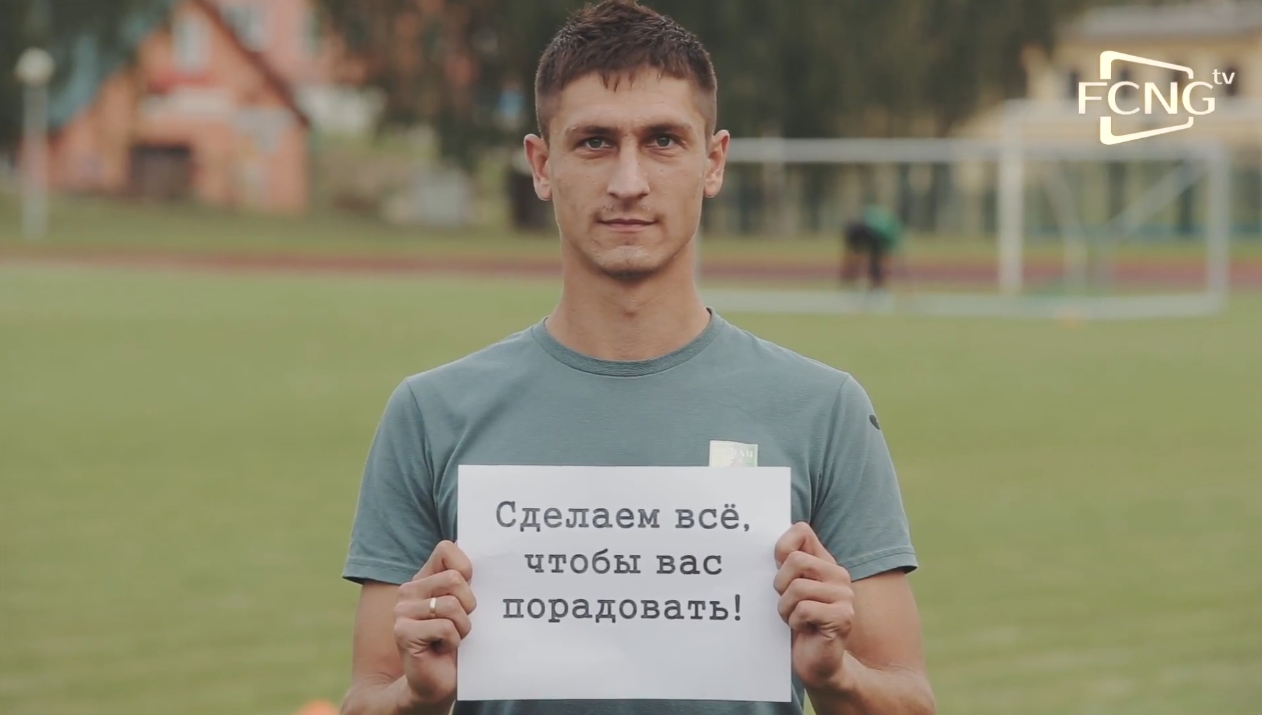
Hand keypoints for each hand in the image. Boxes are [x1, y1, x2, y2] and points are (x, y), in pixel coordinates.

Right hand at [394, 541, 476, 708]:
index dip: (466, 568)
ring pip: (452, 605)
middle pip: (455, 578)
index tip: (469, 590)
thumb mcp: (465, 607)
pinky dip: (454, 642)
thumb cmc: (455, 642)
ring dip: (462, 627)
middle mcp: (409, 590)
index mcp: (424, 579)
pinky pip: (446, 627)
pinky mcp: (403, 632)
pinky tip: (443, 650)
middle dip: (469, 605)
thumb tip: (489, 553)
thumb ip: (467, 581)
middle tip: (459, 624)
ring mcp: (402, 610)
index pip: (446, 548)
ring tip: (451, 639)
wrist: (436, 683)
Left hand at [774, 522, 854, 692]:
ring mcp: (844, 596)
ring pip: (797, 588)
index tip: (778, 569)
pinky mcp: (842, 617)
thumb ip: (786, 564)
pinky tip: (804, 629)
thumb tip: (768, 540)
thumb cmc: (799, 624)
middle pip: (795, 559)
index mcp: (824, 563)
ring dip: (786, 609)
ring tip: (795, 619)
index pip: (801, 530)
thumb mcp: (789, 589)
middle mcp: (838, 575)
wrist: (817, 664)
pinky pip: (804, 609)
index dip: (782, 548)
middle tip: (788, 604)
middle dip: (780, 585)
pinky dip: (795, 622)